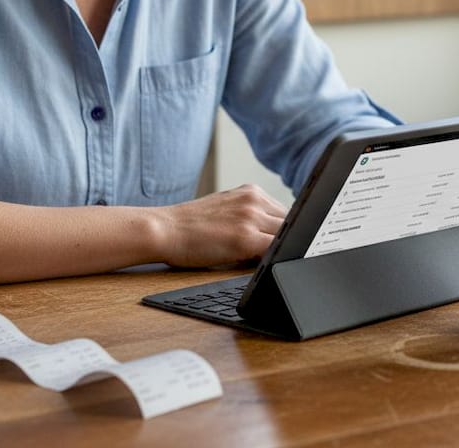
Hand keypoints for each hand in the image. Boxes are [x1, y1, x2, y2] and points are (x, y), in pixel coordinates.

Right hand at [152, 184, 287, 267]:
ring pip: (287, 236)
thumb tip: (274, 237)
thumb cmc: (189, 226)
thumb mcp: (225, 209)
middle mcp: (254, 200)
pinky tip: (267, 267)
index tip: (294, 242)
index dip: (291, 230)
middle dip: (289, 241)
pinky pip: (275, 250)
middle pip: (291, 223)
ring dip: (283, 250)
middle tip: (283, 256)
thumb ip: (250, 216)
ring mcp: (251, 217)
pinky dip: (276, 260)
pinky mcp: (246, 238)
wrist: (164, 229)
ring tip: (269, 262)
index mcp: (251, 191)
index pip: (286, 212)